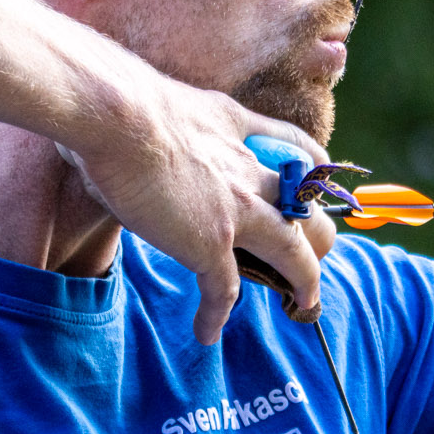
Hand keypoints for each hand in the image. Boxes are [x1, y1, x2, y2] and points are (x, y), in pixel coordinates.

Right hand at [69, 76, 337, 343]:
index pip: (296, 145)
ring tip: (304, 301)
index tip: (318, 179)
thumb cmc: (119, 101)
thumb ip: (170, 126)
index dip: (313, 167)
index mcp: (237, 128)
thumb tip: (133, 134)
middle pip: (309, 206)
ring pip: (293, 252)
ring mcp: (237, 209)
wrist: (116, 115)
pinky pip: (225, 291)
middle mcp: (249, 169)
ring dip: (304, 280)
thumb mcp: (165, 105)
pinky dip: (216, 315)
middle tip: (313, 255)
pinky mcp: (211, 243)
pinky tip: (207, 333)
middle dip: (318, 234)